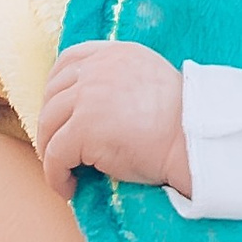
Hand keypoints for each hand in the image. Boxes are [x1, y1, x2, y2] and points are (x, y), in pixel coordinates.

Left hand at [36, 41, 187, 197]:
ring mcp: (87, 97)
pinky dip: (55, 175)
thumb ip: (120, 80)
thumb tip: (93, 105)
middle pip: (53, 94)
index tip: (58, 111)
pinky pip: (54, 155)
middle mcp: (97, 69)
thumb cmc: (180, 120)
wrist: (193, 139)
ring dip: (49, 151)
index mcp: (114, 53)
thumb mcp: (148, 80)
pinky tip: (68, 187)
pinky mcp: (83, 129)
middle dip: (50, 123)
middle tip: (56, 148)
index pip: (69, 61)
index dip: (56, 87)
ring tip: (62, 172)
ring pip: (48, 124)